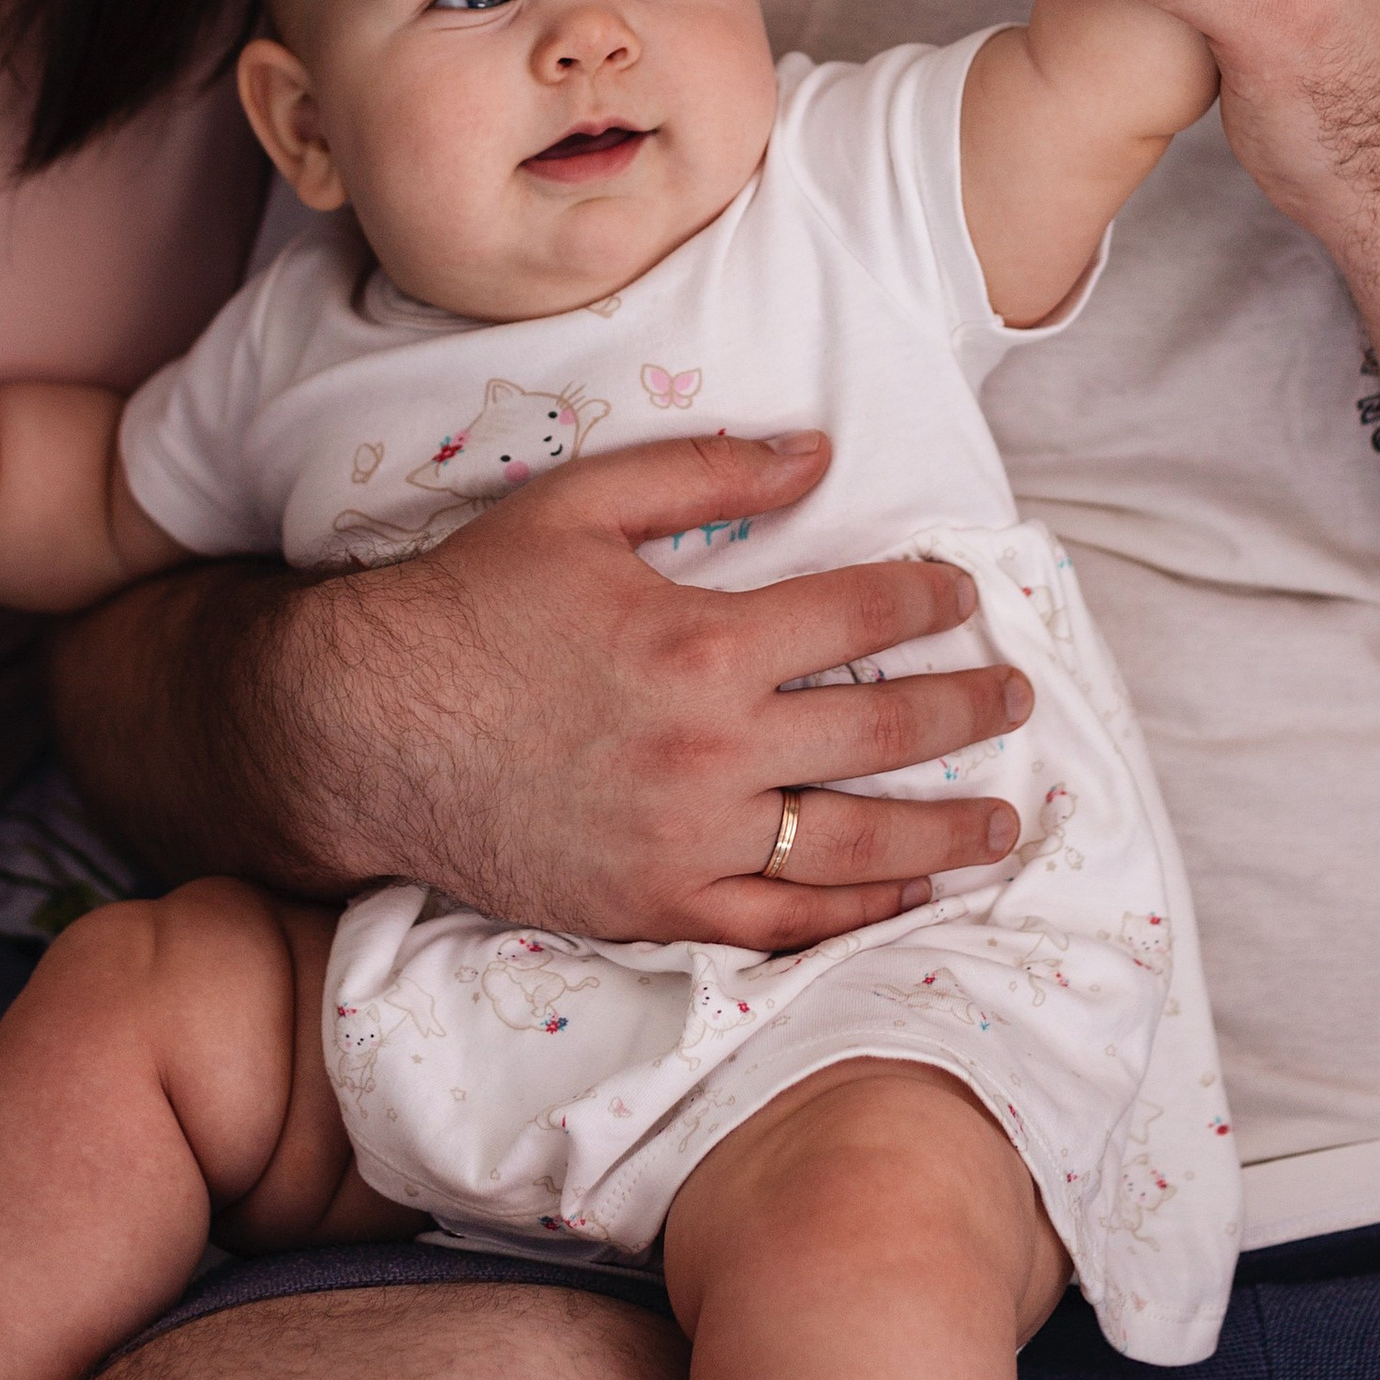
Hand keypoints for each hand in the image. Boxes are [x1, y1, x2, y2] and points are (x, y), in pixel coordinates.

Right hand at [277, 430, 1029, 951]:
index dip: (928, 597)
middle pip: (884, 727)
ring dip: (944, 830)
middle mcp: (712, 747)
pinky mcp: (653, 907)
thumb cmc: (469, 605)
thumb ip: (707, 473)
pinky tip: (905, 895)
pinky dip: (855, 913)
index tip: (962, 595)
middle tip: (1015, 696)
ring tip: (1001, 822)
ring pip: (853, 842)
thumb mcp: (581, 505)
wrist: (364, 728)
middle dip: (968, 707)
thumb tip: (818, 455)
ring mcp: (686, 839)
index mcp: (703, 638)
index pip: (861, 611)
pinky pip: (781, 924)